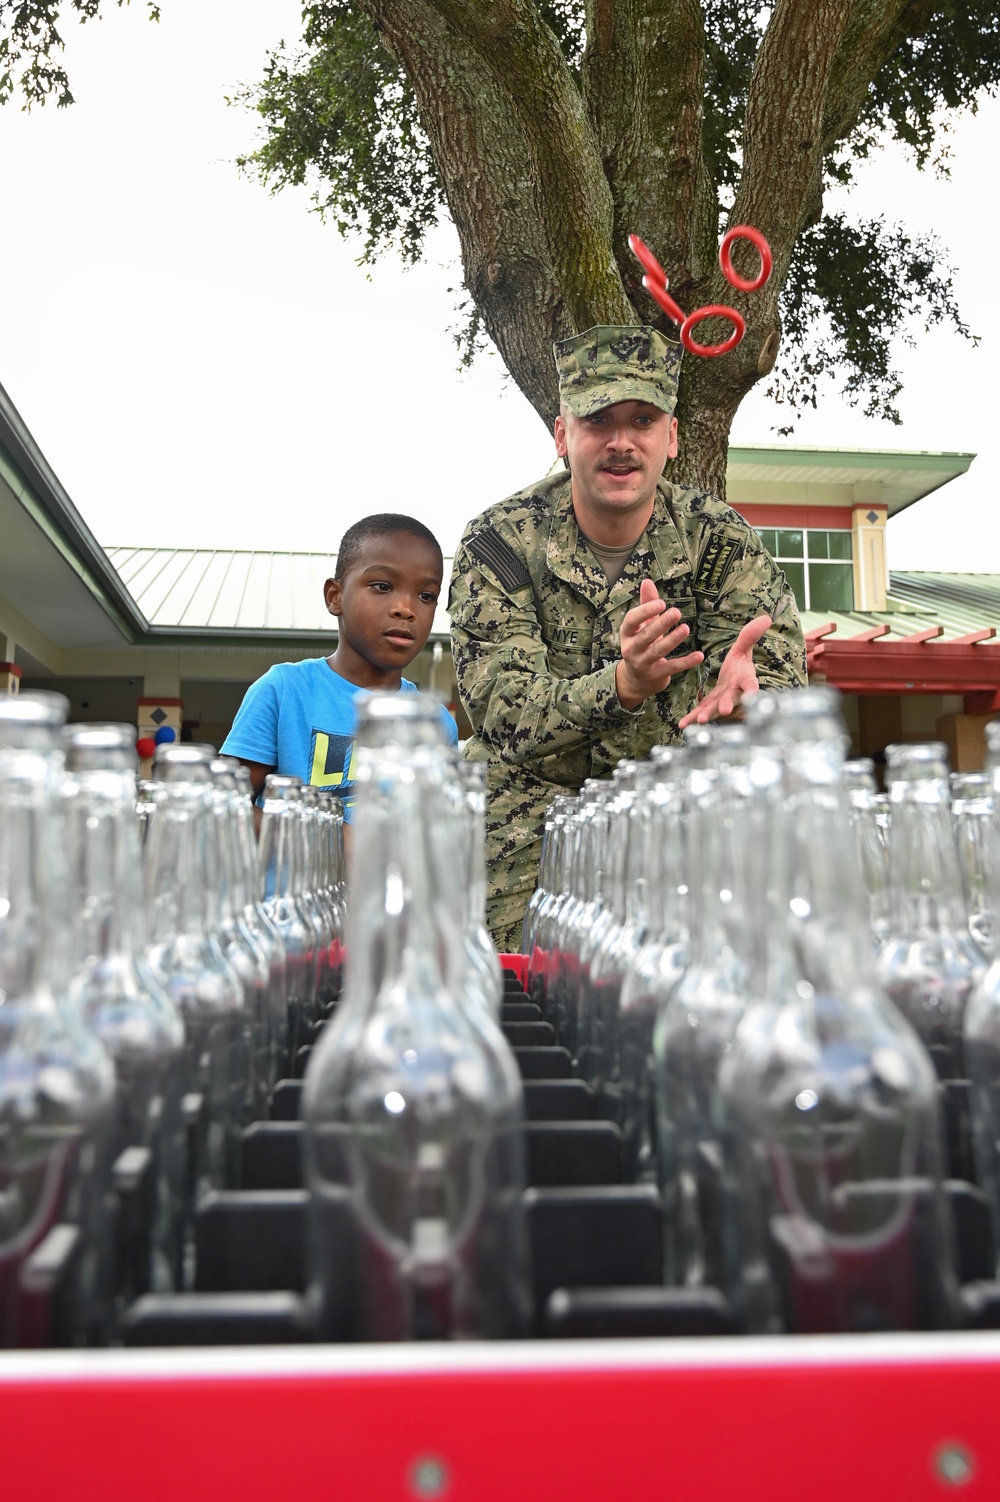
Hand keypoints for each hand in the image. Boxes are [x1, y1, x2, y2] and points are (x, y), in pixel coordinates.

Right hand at [616, 579, 704, 710]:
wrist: (637, 679)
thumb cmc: (641, 644)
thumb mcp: (641, 626)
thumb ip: (646, 604)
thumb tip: (647, 581)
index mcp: (627, 633)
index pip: (632, 620)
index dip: (645, 611)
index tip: (661, 603)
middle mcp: (631, 649)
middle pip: (646, 635)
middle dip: (661, 624)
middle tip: (676, 612)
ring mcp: (643, 664)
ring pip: (658, 651)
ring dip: (672, 640)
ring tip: (686, 628)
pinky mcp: (656, 675)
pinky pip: (672, 667)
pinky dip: (686, 662)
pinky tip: (699, 655)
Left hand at [678, 613, 771, 727]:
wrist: (730, 681)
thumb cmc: (739, 666)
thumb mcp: (743, 650)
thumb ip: (750, 636)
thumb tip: (766, 618)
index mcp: (743, 679)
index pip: (749, 682)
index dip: (752, 687)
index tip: (753, 692)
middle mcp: (734, 693)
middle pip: (732, 699)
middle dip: (729, 704)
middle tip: (726, 710)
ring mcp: (721, 702)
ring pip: (715, 709)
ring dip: (708, 715)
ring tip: (700, 720)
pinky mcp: (708, 707)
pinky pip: (700, 713)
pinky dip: (692, 719)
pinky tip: (682, 725)